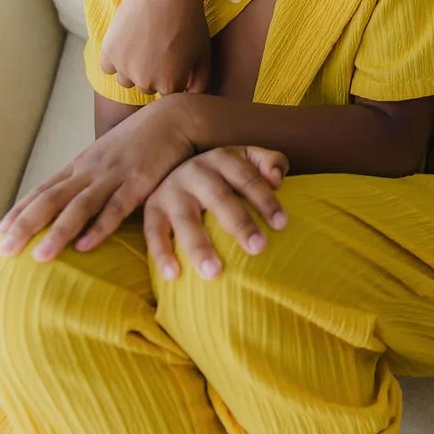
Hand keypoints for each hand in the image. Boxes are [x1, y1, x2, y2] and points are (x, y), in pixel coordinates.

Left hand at [0, 97, 196, 259]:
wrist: (175, 118)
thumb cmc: (142, 141)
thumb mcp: (109, 156)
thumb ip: (91, 177)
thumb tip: (73, 201)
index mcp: (82, 165)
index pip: (43, 190)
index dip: (20, 211)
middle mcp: (91, 170)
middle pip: (51, 199)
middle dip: (25, 226)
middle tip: (3, 251)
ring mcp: (114, 175)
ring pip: (79, 207)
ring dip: (57, 232)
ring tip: (39, 257)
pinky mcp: (139, 182)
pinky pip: (116, 208)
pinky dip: (99, 228)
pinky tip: (84, 246)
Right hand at [99, 0, 210, 95]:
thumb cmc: (190, 21)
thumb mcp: (203, 53)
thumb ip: (200, 81)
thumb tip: (190, 95)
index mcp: (170, 86)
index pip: (169, 94)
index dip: (172, 76)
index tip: (173, 59)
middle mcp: (145, 82)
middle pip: (147, 87)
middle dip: (153, 73)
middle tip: (158, 48)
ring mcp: (124, 68)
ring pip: (126, 79)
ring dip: (133, 68)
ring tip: (143, 44)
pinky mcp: (108, 52)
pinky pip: (108, 67)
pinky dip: (115, 59)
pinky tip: (127, 43)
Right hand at [143, 147, 288, 280]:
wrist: (171, 157)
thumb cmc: (224, 173)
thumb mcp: (246, 158)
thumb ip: (268, 162)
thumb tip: (277, 179)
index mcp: (222, 159)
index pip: (247, 178)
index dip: (265, 199)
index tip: (282, 224)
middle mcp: (195, 172)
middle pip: (219, 198)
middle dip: (239, 223)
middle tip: (258, 248)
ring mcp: (171, 191)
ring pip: (185, 219)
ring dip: (199, 246)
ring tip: (214, 273)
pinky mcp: (152, 209)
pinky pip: (154, 232)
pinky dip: (161, 254)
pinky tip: (173, 275)